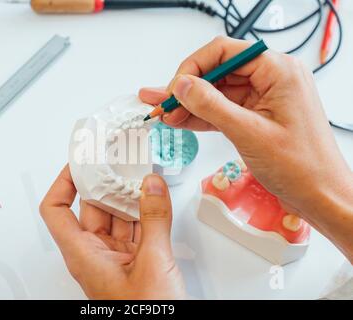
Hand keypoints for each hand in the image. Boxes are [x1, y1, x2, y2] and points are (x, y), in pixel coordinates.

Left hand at [40, 165, 185, 298]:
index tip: (79, 163)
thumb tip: (152, 186)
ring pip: (116, 216)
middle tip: (117, 159)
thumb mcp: (152, 262)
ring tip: (140, 172)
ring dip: (128, 195)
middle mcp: (95, 253)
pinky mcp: (134, 261)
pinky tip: (153, 196)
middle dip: (105, 182)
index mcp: (84, 254)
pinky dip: (143, 211)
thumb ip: (154, 219)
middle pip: (91, 207)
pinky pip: (134, 227)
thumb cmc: (144, 315)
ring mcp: (115, 257)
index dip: (63, 183)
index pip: (56, 211)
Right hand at [140, 36, 352, 260]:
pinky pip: (222, 110)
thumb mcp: (249, 133)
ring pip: (217, 92)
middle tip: (162, 101)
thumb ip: (212, 106)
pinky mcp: (256, 116)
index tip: (174, 88)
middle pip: (217, 71)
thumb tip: (183, 85)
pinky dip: (201, 116)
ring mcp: (263, 98)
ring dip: (189, 104)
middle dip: (187, 88)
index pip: (224, 53)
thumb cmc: (302, 167)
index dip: (193, 68)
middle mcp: (271, 79)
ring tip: (163, 111)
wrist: (319, 196)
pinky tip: (180, 120)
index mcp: (278, 71)